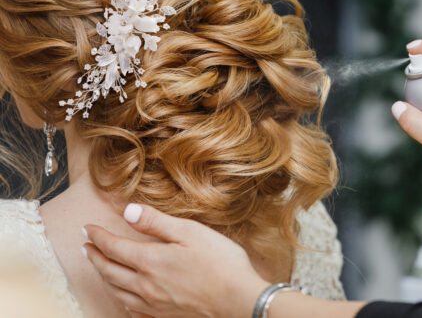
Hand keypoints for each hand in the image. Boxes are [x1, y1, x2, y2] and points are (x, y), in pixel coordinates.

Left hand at [83, 204, 268, 317]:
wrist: (238, 299)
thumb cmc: (218, 261)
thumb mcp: (189, 232)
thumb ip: (156, 222)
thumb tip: (127, 211)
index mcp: (151, 261)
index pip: (114, 248)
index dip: (98, 237)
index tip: (87, 228)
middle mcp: (146, 285)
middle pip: (109, 271)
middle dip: (94, 256)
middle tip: (85, 246)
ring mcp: (154, 304)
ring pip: (116, 291)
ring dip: (102, 277)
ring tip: (97, 266)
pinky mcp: (164, 316)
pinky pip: (131, 310)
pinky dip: (119, 299)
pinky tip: (122, 296)